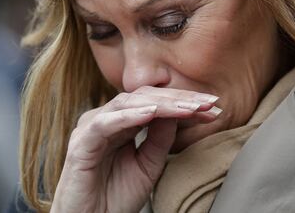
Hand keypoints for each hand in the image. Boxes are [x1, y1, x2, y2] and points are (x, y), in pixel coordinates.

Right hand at [50, 86, 220, 212]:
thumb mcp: (148, 165)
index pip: (154, 103)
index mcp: (121, 123)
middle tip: (208, 103)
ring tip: (189, 108)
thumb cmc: (116, 197)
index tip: (213, 107)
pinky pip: (105, 124)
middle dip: (179, 99)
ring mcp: (92, 128)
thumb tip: (179, 113)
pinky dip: (129, 117)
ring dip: (161, 104)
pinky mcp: (81, 144)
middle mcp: (106, 119)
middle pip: (144, 97)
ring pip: (127, 104)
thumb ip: (160, 139)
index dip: (184, 103)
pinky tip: (152, 114)